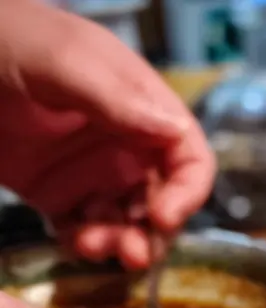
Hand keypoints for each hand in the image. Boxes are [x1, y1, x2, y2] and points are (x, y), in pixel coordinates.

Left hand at [0, 0, 215, 267]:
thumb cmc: (2, 38)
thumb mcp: (59, 58)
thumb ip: (115, 95)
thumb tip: (173, 132)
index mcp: (138, 106)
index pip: (188, 156)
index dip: (187, 192)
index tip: (164, 217)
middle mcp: (124, 143)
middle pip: (164, 200)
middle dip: (154, 232)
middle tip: (131, 253)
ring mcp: (92, 171)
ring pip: (129, 223)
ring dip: (121, 244)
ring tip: (92, 247)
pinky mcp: (58, 194)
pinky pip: (85, 230)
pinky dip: (85, 245)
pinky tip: (73, 244)